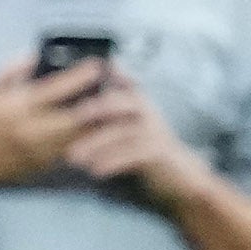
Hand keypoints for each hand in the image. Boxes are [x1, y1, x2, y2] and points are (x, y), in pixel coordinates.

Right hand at [0, 57, 111, 198]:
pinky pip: (75, 149)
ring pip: (81, 136)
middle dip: (100, 102)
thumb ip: (15, 69)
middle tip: (117, 88)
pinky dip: (90, 138)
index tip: (97, 65)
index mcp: (19, 106)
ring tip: (117, 107)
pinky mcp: (47, 164)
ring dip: (101, 122)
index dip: (79, 77)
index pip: (56, 89)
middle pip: (77, 117)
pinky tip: (103, 127)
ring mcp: (42, 150)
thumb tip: (39, 56)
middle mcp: (33, 129)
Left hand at [61, 73, 209, 200]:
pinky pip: (132, 155)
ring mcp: (154, 130)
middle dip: (95, 107)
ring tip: (74, 157)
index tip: (82, 77)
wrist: (176, 173)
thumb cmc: (144, 147)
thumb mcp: (127, 124)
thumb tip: (80, 96)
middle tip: (74, 116)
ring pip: (121, 132)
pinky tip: (95, 171)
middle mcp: (146, 110)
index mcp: (136, 100)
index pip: (120, 80)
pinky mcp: (158, 151)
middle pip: (118, 103)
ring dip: (96, 144)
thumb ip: (108, 109)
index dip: (106, 75)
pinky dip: (112, 162)